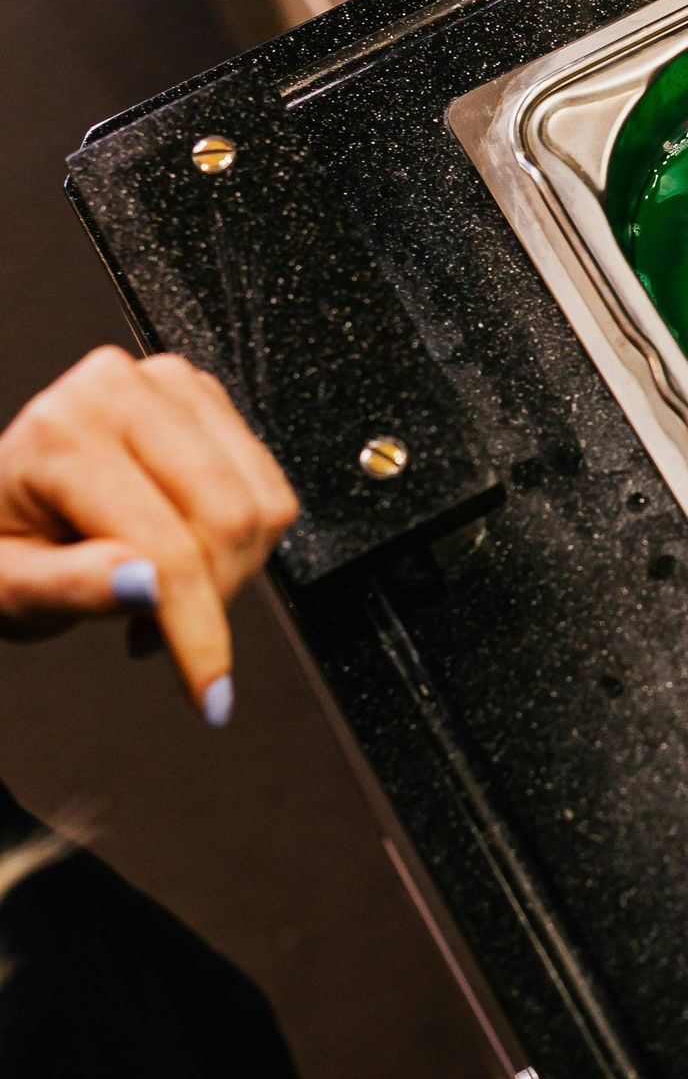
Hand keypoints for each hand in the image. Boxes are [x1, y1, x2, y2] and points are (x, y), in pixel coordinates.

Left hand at [0, 347, 298, 722]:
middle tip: (169, 635)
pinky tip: (189, 553)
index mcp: (67, 431)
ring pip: (261, 507)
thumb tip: (148, 584)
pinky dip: (244, 542)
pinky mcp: (206, 399)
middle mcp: (122, 389)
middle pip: (229, 521)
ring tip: (169, 591)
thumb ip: (74, 587)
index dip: (197, 632)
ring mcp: (171, 385)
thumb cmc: (2, 542)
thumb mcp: (10, 587)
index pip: (168, 548)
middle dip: (214, 600)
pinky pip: (270, 488)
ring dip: (232, 572)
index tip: (210, 693)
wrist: (3, 500)